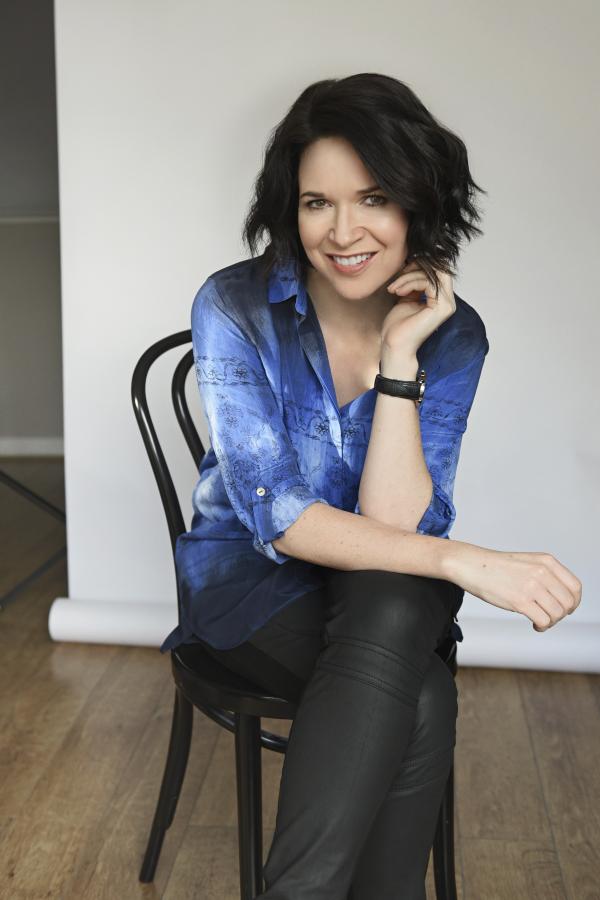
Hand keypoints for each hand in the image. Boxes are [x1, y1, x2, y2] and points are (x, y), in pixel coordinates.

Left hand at [380, 259, 455, 355]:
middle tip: (399, 277)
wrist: (394, 345)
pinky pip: (429, 282)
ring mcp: (447, 305)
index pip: (437, 269)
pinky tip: (398, 292)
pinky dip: (410, 283)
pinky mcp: (442, 308)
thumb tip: (417, 263)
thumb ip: (415, 283)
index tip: (400, 274)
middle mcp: (448, 301)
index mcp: (440, 298)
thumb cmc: (398, 326)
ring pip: (433, 273)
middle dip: (416, 267)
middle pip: (439, 268)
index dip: (419, 265)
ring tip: (394, 288)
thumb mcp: (407, 297)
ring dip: (409, 276)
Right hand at [445, 543, 582, 631]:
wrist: (472, 565)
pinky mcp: (520, 601)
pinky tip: (534, 625)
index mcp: (547, 561)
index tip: (566, 609)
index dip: (574, 602)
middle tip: (549, 616)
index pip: (575, 587)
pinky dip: (542, 627)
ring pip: (557, 614)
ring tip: (540, 621)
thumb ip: (546, 574)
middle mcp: (542, 572)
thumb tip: (561, 598)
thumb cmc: (496, 566)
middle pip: (568, 603)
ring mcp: (531, 586)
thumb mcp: (528, 562)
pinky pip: (543, 621)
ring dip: (551, 622)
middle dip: (561, 614)